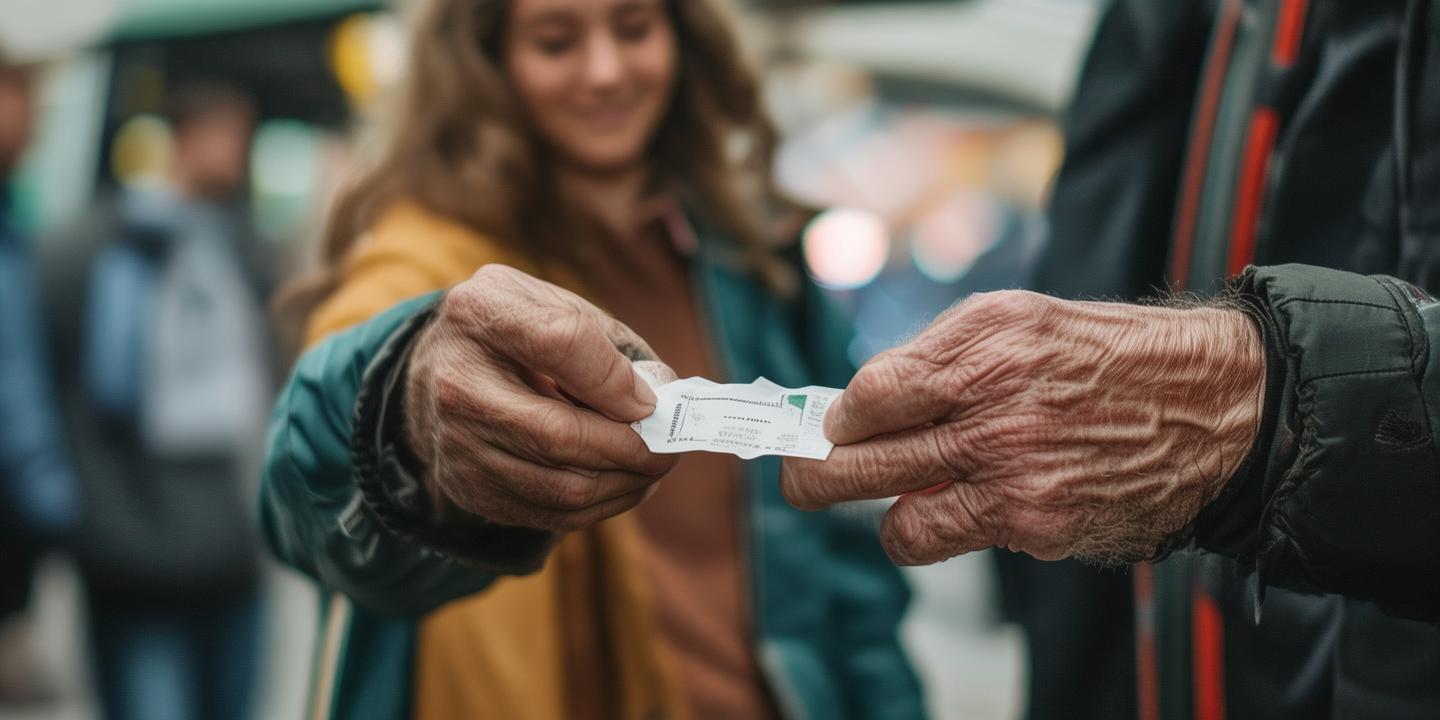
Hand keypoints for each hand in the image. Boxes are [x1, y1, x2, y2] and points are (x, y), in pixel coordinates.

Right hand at [405, 265, 677, 531]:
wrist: (436, 373)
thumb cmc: (514, 334)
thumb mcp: (551, 304)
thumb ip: (607, 341)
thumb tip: (659, 394)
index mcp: (481, 313)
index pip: (562, 344)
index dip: (618, 380)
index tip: (652, 400)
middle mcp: (457, 383)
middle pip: (561, 434)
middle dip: (632, 448)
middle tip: (669, 447)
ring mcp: (457, 444)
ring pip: (563, 486)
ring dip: (625, 483)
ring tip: (652, 465)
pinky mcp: (469, 489)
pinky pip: (552, 514)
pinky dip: (602, 505)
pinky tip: (622, 483)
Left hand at [781, 291, 1264, 564]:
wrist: (1207, 405)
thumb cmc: (1103, 355)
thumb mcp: (1017, 317)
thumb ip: (935, 354)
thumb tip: (862, 398)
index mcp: (981, 350)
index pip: (870, 394)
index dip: (839, 414)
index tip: (830, 420)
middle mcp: (992, 413)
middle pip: (859, 462)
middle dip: (813, 475)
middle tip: (803, 476)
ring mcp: (1012, 476)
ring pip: (896, 521)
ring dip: (879, 513)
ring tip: (887, 497)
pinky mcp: (1034, 524)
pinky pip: (948, 540)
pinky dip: (936, 529)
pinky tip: (956, 506)